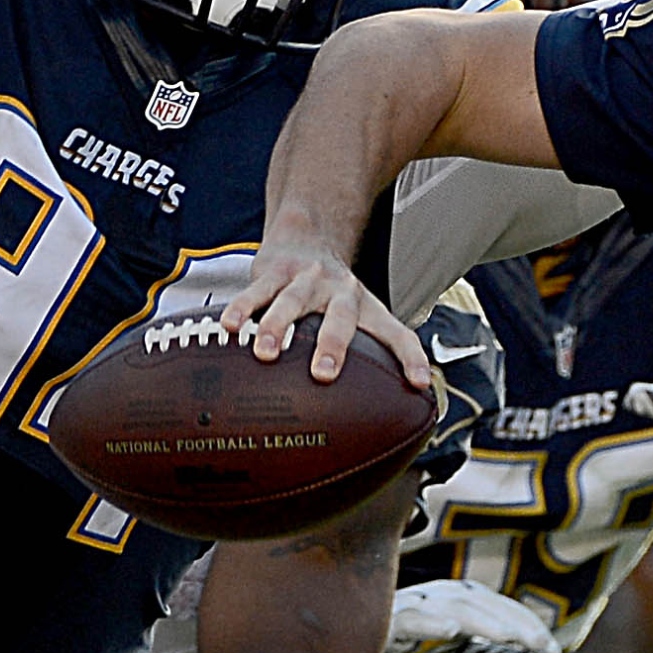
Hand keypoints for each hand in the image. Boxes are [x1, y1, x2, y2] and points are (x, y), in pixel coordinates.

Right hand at [221, 229, 429, 388]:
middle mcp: (341, 291)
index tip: (421, 383)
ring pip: (293, 301)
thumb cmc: (331, 296)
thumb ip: (362, 356)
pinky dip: (243, 308)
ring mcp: (307, 279)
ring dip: (278, 327)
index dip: (411, 356)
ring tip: (265, 354)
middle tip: (323, 374)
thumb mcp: (354, 316)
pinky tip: (230, 327)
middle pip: (341, 317)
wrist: (306, 238)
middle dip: (333, 345)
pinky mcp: (274, 271)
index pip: (396, 332)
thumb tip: (373, 415)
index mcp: (366, 308)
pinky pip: (256, 290)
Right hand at [380, 578, 559, 652]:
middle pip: (484, 604)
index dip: (530, 627)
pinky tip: (450, 630)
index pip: (502, 609)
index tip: (556, 652)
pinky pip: (407, 620)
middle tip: (546, 648)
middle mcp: (437, 596)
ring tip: (513, 638)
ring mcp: (410, 606)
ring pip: (454, 609)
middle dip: (518, 624)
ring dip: (486, 622)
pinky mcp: (383, 623)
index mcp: (458, 602)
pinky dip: (428, 622)